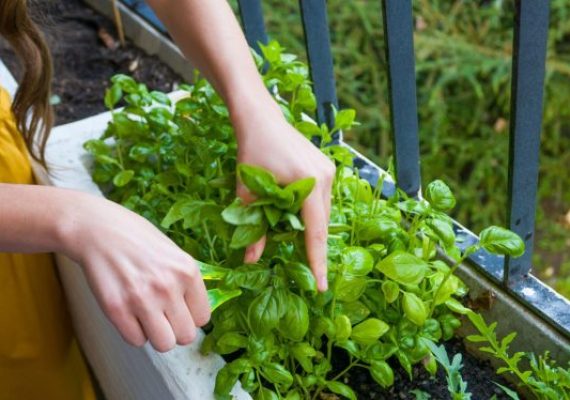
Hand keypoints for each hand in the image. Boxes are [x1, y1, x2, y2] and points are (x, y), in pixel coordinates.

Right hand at [60, 193, 209, 351]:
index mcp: (187, 271)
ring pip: (164, 344)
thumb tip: (195, 313)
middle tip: (162, 315)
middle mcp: (168, 287)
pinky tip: (129, 312)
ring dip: (156, 335)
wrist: (98, 229)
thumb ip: (186, 282)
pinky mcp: (117, 309)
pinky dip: (133, 331)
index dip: (190, 316)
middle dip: (175, 329)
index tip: (179, 309)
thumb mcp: (173, 253)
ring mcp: (142, 299)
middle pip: (186, 336)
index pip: (203, 318)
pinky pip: (136, 341)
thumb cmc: (137, 239)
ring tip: (147, 316)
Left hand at [232, 101, 334, 290]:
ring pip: (322, 212)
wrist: (260, 118)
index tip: (321, 286)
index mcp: (308, 183)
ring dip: (310, 228)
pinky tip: (296, 218)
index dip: (317, 261)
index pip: (315, 232)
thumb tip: (250, 261)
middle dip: (312, 246)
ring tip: (294, 240)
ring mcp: (329, 171)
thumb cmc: (251, 151)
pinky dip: (310, 213)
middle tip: (305, 271)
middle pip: (321, 223)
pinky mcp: (326, 167)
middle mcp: (325, 177)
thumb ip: (253, 227)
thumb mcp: (248, 191)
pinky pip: (321, 199)